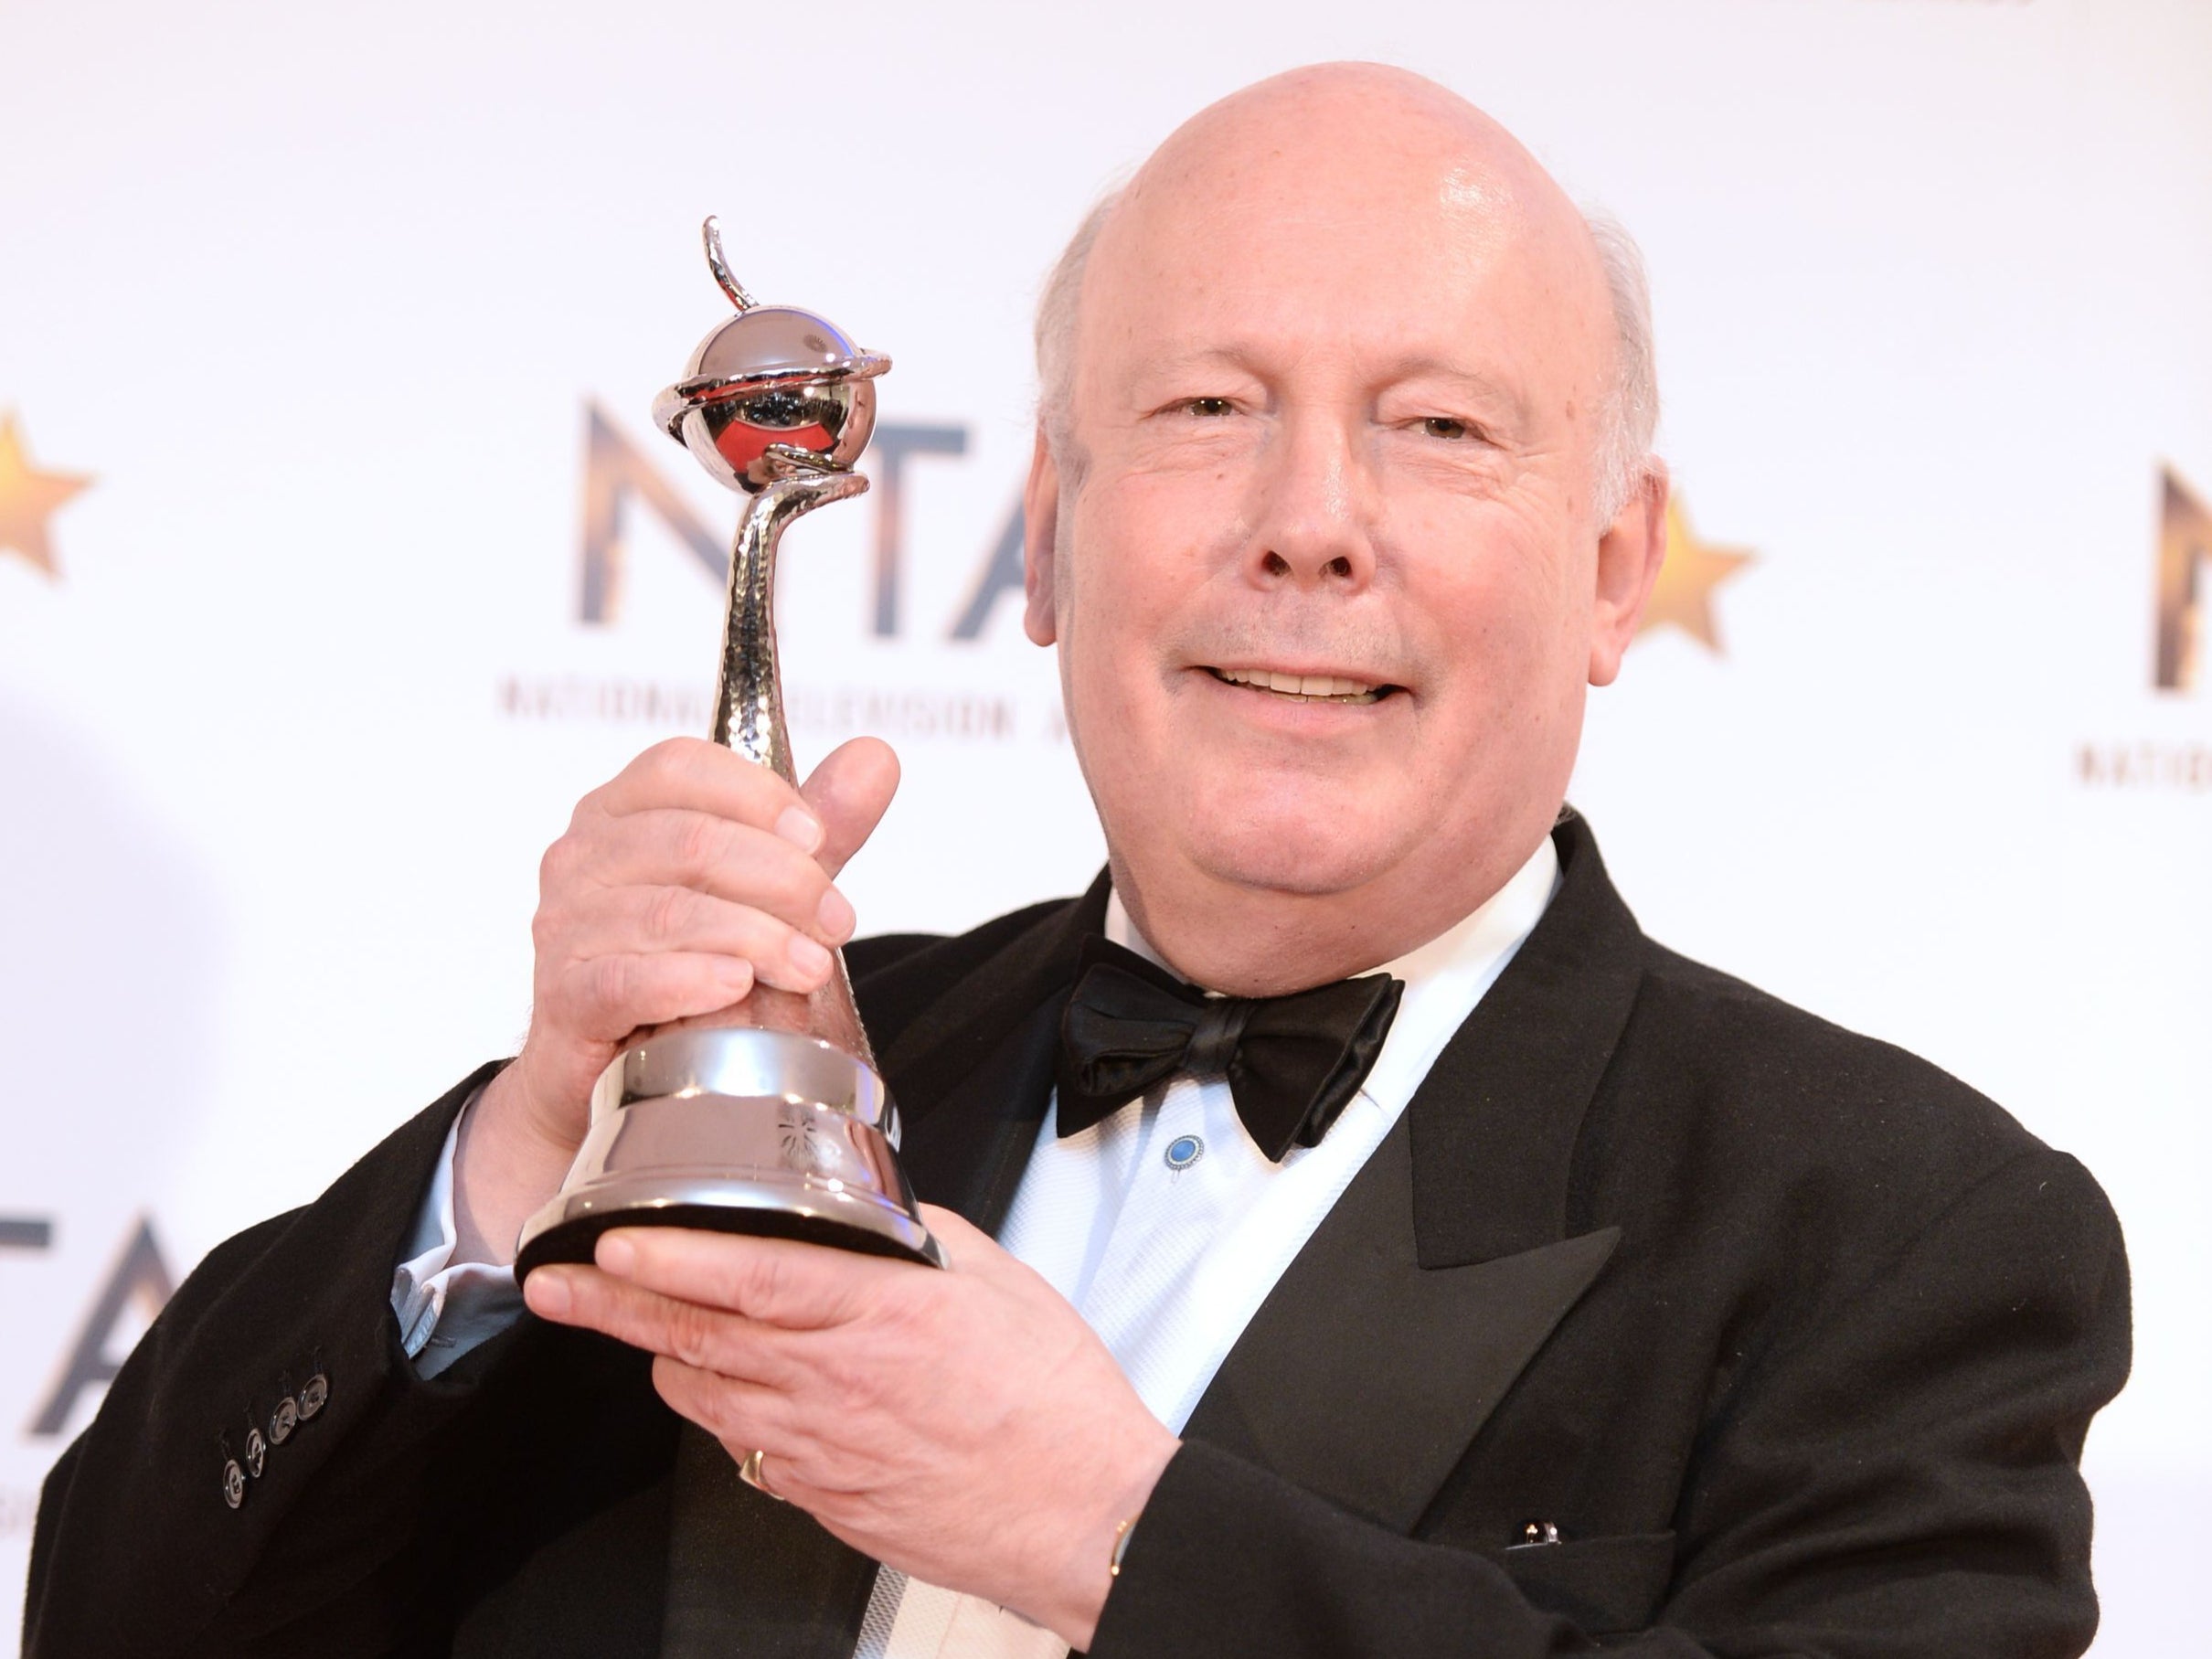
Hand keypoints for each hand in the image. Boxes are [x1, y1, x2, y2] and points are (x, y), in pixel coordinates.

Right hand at [457, 735, 900, 1264]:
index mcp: (621, 810)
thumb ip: (818, 824)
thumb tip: (875, 758)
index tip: (818, 837)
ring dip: (756, 937)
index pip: (680, 766)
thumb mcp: (761, 884)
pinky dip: (689, 979)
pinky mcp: (566, 997)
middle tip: (835, 920)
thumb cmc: (683, 961)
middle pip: (690, 841)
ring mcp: (566, 927)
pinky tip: (735, 986)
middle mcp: (583, 857)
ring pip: (670, 912)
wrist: (607, 1070)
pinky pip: (627, 979)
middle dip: (782, 879)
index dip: (757, 794)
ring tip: (809, 965)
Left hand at [521, 1206, 1180, 1649]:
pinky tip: (719, 1390)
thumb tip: (874, 1215)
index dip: (668, 1259)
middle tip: (553, 1284)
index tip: (610, 1243)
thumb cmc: (1054, 1403)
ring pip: (704, 1397)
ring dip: (658, 1357)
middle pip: (695, 1337)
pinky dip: (719, 1411)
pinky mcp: (821, 1499)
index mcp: (878, 1317)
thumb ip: (920, 1238)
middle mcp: (833, 1385)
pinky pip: (743, 1449)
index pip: (748, 1279)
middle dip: (611, 1306)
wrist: (1084, 1515)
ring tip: (624, 1322)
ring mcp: (819, 1450)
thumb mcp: (1000, 1281)